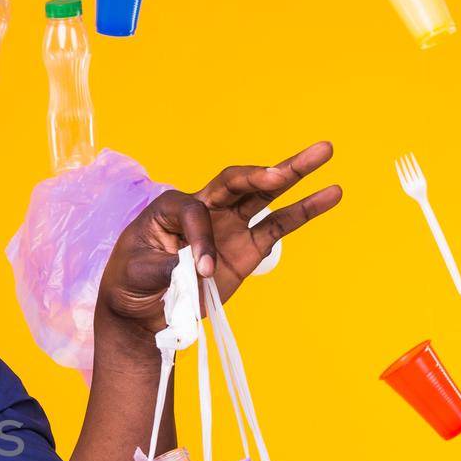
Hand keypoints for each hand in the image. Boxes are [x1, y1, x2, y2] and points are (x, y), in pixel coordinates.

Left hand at [97, 141, 342, 350]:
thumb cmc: (131, 282)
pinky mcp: (246, 249)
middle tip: (293, 163)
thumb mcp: (138, 272)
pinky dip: (303, 211)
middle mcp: (204, 208)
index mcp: (171, 207)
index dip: (201, 239)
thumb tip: (192, 268)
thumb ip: (166, 267)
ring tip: (325, 151)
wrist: (139, 309)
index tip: (200, 271)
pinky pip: (278, 227)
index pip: (196, 212)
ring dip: (293, 174)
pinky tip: (330, 194)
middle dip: (265, 171)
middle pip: (238, 181)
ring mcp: (229, 226)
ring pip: (264, 195)